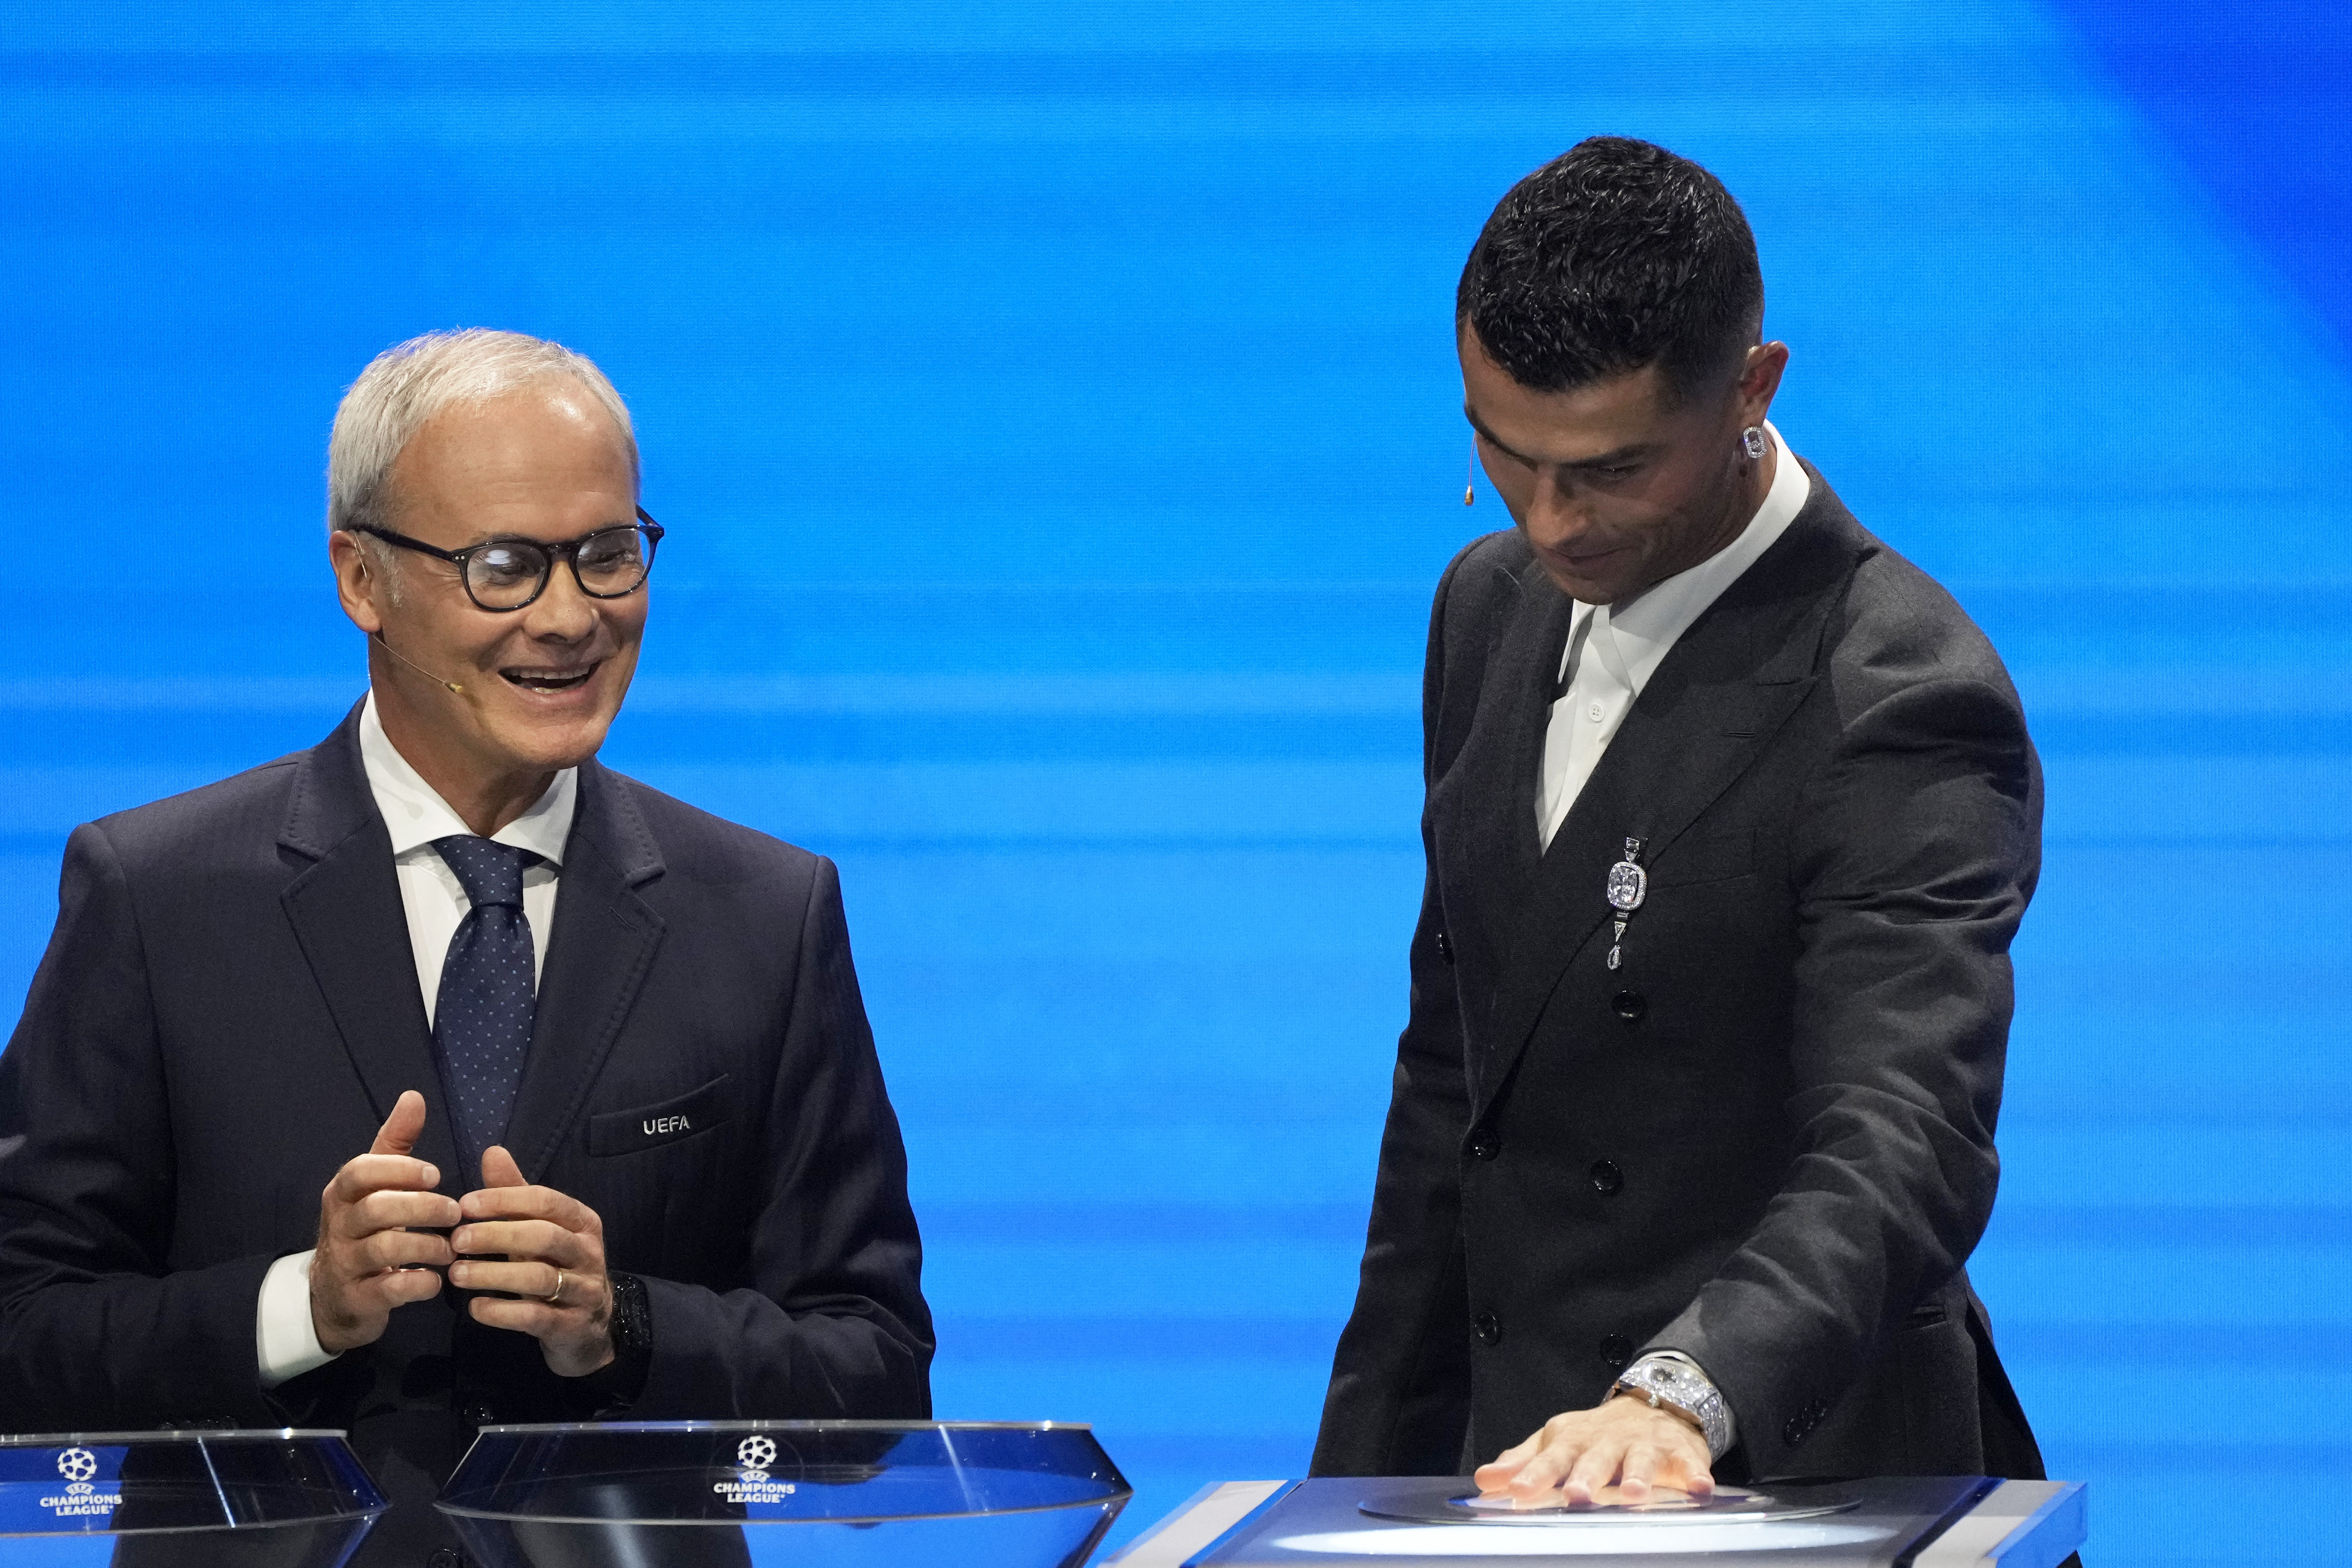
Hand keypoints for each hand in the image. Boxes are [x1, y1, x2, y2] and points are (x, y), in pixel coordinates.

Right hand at [311, 1090, 460, 1354]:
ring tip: (454, 1247)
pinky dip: (418, 1283)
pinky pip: (389, 1289)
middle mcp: (339, 1226)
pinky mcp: (358, 1298)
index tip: (436, 1175)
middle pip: (377, 1209)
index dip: (400, 1170)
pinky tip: (437, 1279)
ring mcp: (345, 1264)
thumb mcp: (374, 1186)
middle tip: (456, 1212)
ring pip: (385, 1248)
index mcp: (343, 1194)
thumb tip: (414, 1096)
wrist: (334, 1296)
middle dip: (422, 1207)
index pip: (361, 1171)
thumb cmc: (364, 1229)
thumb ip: (394, 1144)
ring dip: (428, 1245)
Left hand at [451, 1144, 614, 1377]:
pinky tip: (475, 1308)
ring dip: (493, 1274)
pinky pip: (535, 1316)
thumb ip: (516, 1195)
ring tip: (456, 1274)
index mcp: (582, 1221)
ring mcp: (583, 1290)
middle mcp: (588, 1252)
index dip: (504, 1200)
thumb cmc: (557, 1267)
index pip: (546, 1201)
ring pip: (539, 1277)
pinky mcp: (571, 1326)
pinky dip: (501, 1312)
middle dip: (496, 1235)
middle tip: (456, 1240)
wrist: (591, 1326)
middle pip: (543, 1236)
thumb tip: (492, 1152)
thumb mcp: (541, 1229)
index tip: (464, 1205)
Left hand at [1473, 1393, 1714, 1504]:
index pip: (1550, 1458)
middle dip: (1585, 1477)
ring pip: (1640, 1461)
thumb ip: (1523, 1462)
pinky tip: (1699, 1489)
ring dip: (1638, 1476)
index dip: (1533, 1475)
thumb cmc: (1597, 1435)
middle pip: (1594, 1459)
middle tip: (1577, 1496)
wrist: (1653, 1404)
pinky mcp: (1680, 1453)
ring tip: (1635, 1494)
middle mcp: (1606, 1441)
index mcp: (1572, 1440)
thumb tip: (1484, 1480)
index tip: (1516, 1492)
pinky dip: (1695, 1475)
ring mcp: (1644, 1445)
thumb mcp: (1557, 1442)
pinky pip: (1689, 1464)